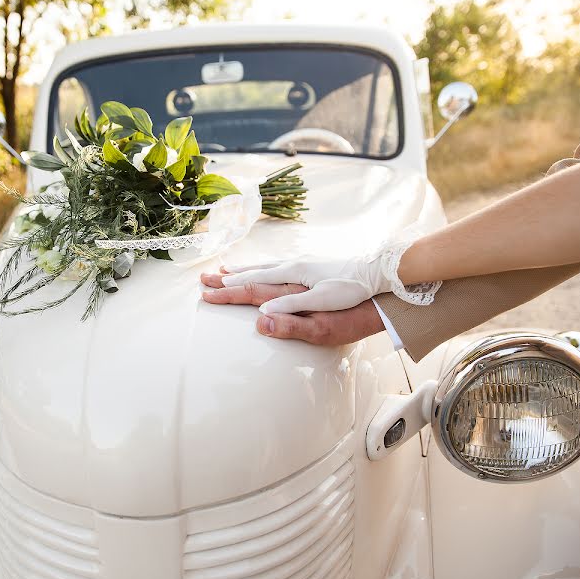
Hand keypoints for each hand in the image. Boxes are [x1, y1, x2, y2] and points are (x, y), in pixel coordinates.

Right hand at [219, 256, 391, 314]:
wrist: (375, 270)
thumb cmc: (351, 289)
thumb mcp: (322, 301)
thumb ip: (291, 308)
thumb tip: (261, 315)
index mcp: (292, 274)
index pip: (252, 284)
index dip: (229, 290)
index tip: (207, 293)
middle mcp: (292, 265)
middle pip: (252, 272)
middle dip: (227, 277)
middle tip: (204, 278)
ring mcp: (300, 262)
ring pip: (263, 266)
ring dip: (242, 269)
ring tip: (225, 269)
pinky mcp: (309, 264)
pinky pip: (275, 265)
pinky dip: (260, 267)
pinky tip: (261, 268)